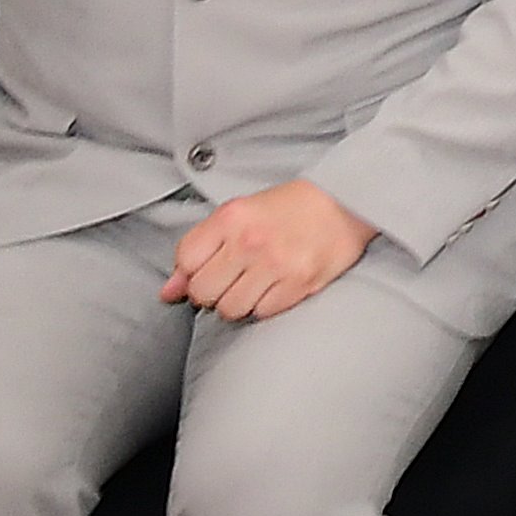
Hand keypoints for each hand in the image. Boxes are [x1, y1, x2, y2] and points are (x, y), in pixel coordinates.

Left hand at [160, 179, 379, 322]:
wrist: (347, 201)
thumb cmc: (290, 206)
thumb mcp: (239, 214)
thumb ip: (201, 249)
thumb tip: (168, 292)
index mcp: (232, 217)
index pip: (185, 261)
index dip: (193, 270)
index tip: (212, 265)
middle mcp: (250, 241)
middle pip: (203, 292)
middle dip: (213, 291)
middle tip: (233, 277)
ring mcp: (276, 264)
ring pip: (230, 309)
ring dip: (239, 302)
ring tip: (256, 283)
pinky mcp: (300, 283)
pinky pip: (262, 313)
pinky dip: (265, 305)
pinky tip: (276, 286)